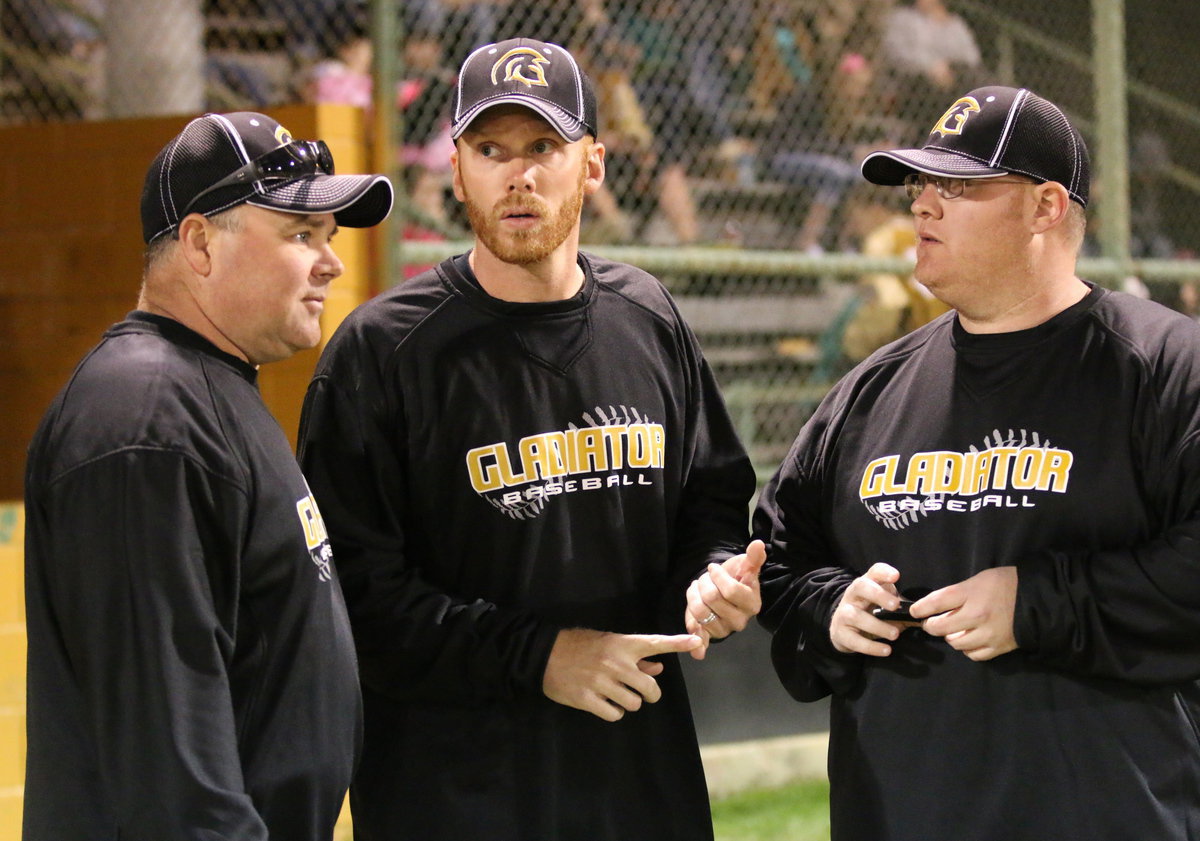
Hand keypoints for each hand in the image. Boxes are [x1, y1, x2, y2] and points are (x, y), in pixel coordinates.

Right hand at [542, 628, 701, 721]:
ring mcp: (602, 682)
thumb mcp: (608, 643)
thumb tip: (657, 669)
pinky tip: (604, 703)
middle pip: (650, 688)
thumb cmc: (579, 646)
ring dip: (629, 702)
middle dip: (650, 694)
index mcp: (622, 644)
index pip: (656, 643)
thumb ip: (634, 658)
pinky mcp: (588, 699)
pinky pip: (614, 714)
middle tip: (643, 693)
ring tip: (616, 694)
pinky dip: (613, 712)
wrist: (543, 654)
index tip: (698, 642)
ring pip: (634, 704)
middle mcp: (615, 663)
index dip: (678, 643)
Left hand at [684, 540, 766, 659]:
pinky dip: (698, 645)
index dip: (718, 576)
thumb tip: (758, 545)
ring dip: (693, 595)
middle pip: (712, 599)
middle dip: (704, 583)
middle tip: (704, 578)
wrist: (724, 591)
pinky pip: (703, 640)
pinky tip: (695, 646)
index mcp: (752, 604)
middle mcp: (740, 621)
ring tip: (696, 588)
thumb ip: (753, 558)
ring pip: (700, 612)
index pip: (730, 590)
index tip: (713, 568)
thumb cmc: (736, 577)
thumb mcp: (744, 566)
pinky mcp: (710, 635)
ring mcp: (725, 630)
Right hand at [829, 562, 905, 656]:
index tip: (896, 576)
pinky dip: (871, 647)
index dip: (884, 572)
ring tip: (895, 634)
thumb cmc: (871, 614)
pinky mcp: (840, 633)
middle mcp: (853, 595)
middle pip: (860, 586)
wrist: (844, 630)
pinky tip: (886, 650)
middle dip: (877, 594)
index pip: (873, 572)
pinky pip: (854, 640)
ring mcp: (843, 613)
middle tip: (895, 605)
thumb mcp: (885, 606)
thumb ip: (901, 608)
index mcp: (866, 585)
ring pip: (855, 615)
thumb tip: (922, 617)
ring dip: (877, 625)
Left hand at [911, 566, 1017, 660]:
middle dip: (931, 625)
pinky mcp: (999, 648)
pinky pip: (973, 655)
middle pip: (940, 627)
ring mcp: (988, 634)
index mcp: (971, 593)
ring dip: (950, 637)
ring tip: (955, 630)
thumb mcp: (979, 579)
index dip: (920, 608)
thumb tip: (938, 606)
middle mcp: (977, 615)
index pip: (936, 602)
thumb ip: (958, 593)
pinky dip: (968, 649)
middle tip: (931, 622)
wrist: (1039, 600)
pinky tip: (970, 641)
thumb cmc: (1006, 584)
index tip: (914, 611)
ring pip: (955, 643)